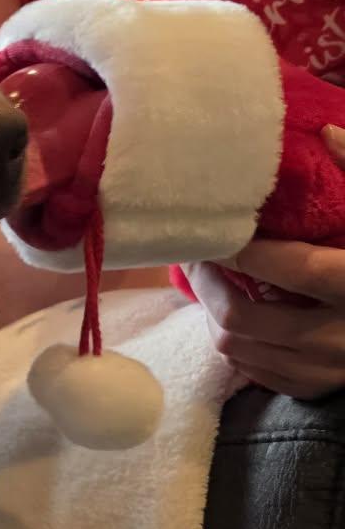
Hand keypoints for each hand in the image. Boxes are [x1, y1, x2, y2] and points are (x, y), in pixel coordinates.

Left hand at [188, 240, 344, 398]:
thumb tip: (325, 139)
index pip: (293, 268)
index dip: (245, 249)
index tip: (219, 229)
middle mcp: (339, 337)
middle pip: (242, 316)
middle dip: (206, 282)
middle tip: (198, 254)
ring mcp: (322, 371)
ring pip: (235, 347)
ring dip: (211, 312)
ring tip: (210, 279)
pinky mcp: (312, 390)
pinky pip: (250, 368)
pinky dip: (233, 339)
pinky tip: (234, 312)